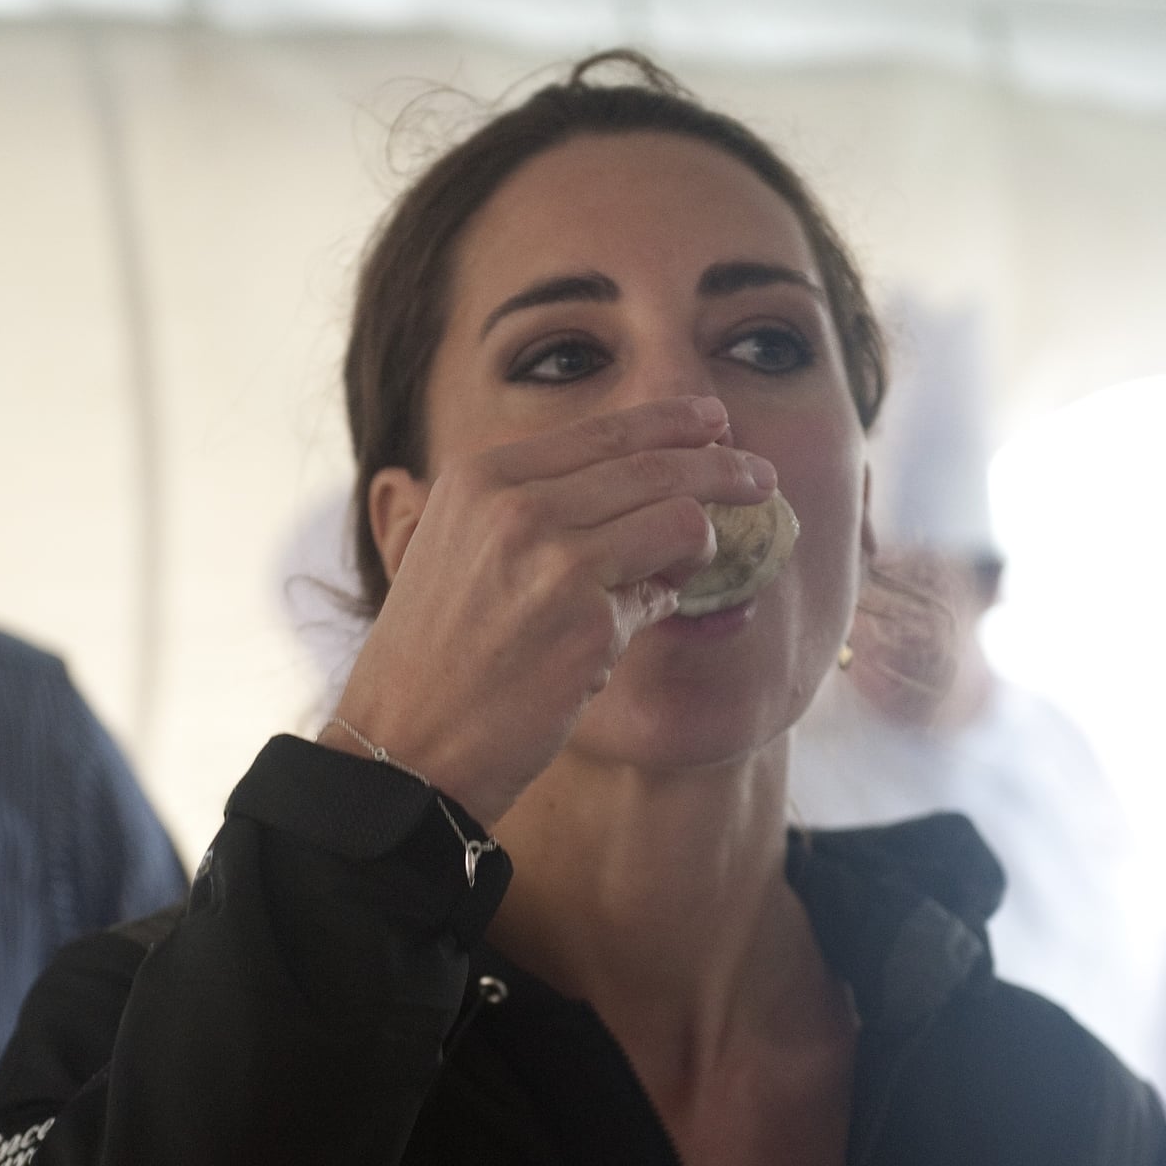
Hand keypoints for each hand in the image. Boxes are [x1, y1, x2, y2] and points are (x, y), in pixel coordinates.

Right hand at [325, 396, 775, 826]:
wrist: (404, 742)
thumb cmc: (432, 656)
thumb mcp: (456, 548)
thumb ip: (529, 507)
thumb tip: (636, 485)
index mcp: (481, 478)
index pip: (603, 430)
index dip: (672, 422)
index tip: (715, 423)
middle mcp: (517, 506)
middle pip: (656, 465)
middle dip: (723, 466)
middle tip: (761, 477)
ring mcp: (556, 561)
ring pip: (680, 520)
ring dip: (702, 542)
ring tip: (698, 560)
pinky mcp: (589, 622)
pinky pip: (662, 597)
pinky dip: (656, 608)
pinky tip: (627, 627)